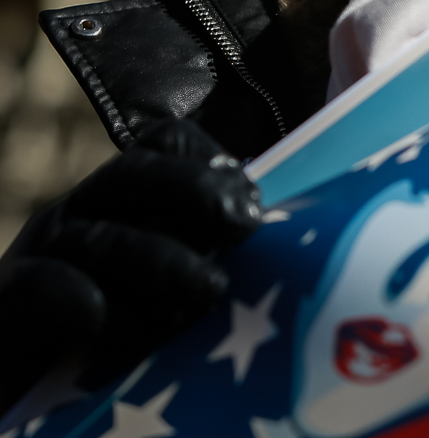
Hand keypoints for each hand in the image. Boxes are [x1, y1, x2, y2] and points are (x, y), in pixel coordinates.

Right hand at [0, 120, 260, 411]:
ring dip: (158, 260)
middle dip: (194, 193)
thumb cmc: (119, 329)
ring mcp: (41, 256)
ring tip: (209, 289)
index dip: (212, 161)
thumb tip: (296, 243)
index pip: (164, 145)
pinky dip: (69, 296)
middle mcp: (81, 213)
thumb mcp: (170, 283)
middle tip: (246, 225)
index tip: (259, 199)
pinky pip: (35, 287)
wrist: (32, 387)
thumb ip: (215, 252)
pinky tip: (99, 315)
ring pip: (97, 238)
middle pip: (133, 177)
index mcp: (123, 197)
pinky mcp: (5, 306)